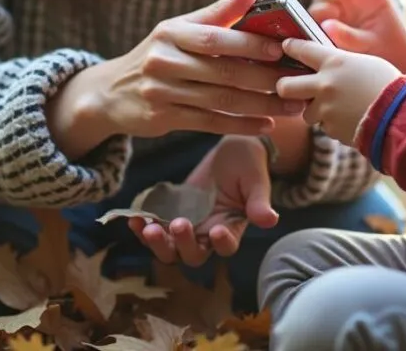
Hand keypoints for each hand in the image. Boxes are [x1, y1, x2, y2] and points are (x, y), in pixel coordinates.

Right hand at [46, 0, 301, 159]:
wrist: (110, 92)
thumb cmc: (158, 53)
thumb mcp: (180, 28)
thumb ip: (218, 13)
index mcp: (172, 33)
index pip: (215, 38)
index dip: (249, 44)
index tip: (281, 48)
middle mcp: (164, 61)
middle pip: (223, 72)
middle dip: (265, 79)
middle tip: (298, 82)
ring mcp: (163, 92)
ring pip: (222, 101)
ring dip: (261, 106)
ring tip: (293, 107)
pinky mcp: (165, 118)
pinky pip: (210, 123)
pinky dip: (241, 125)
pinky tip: (266, 125)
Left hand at [130, 135, 276, 265]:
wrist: (231, 150)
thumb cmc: (249, 165)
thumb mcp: (256, 179)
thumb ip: (259, 201)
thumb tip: (270, 220)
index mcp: (232, 228)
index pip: (226, 246)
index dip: (221, 243)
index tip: (217, 229)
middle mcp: (208, 233)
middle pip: (193, 255)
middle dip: (183, 244)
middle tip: (178, 224)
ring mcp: (189, 225)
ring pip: (171, 248)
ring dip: (158, 243)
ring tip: (149, 227)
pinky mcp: (172, 212)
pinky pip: (155, 228)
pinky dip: (143, 228)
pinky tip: (134, 219)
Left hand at [276, 38, 401, 145]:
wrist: (402, 115)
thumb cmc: (389, 84)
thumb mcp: (364, 63)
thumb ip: (341, 64)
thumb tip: (327, 67)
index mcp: (334, 62)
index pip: (302, 50)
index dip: (291, 47)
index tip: (286, 47)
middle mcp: (324, 84)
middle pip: (285, 85)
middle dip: (285, 87)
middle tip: (291, 87)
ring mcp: (326, 109)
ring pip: (306, 112)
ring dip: (316, 111)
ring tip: (337, 109)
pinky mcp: (331, 129)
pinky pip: (325, 127)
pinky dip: (334, 125)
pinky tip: (350, 120)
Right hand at [310, 0, 405, 72]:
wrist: (385, 61)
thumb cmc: (386, 47)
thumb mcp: (373, 44)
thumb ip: (351, 37)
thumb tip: (327, 26)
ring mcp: (340, 8)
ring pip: (323, 0)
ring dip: (321, 8)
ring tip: (327, 21)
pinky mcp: (328, 21)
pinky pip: (314, 17)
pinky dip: (311, 22)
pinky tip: (312, 30)